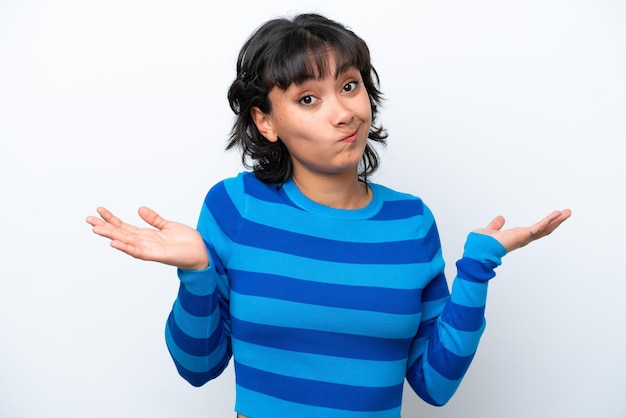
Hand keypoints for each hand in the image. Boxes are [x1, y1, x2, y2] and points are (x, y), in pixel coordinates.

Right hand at [86, 206, 208, 270]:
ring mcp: (149, 249)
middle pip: (121, 233)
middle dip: (105, 226)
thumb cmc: (187, 242)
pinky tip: (114, 242)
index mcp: (147, 235)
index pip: (125, 226)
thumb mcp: (168, 225)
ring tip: (96, 229)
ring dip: (111, 235)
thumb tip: (140, 209)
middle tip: (88, 219)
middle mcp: (145, 242)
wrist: (201, 251)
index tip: (99, 210)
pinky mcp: (156, 255)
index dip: (112, 218)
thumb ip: (154, 219)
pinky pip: (138, 251)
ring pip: (125, 241)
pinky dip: (126, 247)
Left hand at [474, 209, 571, 252]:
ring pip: (545, 229)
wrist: (479, 249)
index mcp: (516, 237)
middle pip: (544, 230)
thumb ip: (496, 225)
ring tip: (567, 212)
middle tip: (566, 213)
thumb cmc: (482, 244)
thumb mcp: (491, 230)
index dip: (544, 224)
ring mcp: (524, 238)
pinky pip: (539, 227)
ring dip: (557, 220)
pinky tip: (557, 214)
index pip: (534, 230)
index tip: (552, 218)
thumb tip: (501, 218)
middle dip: (556, 222)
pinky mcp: (524, 235)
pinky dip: (548, 220)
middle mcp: (523, 239)